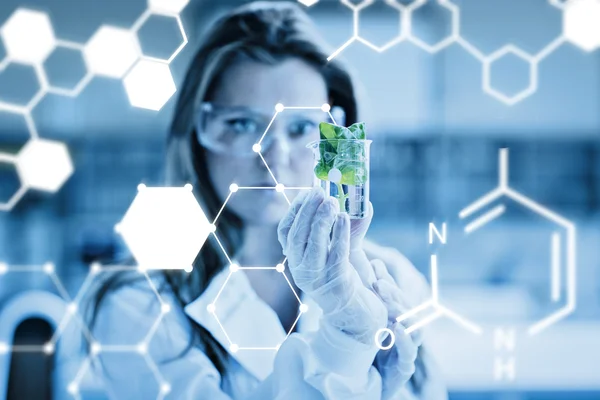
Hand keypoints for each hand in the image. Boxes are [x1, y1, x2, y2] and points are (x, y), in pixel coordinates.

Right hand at [278, 187, 386, 343]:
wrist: (356, 315)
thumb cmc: (345, 279)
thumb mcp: (336, 251)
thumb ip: (342, 228)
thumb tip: (356, 201)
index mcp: (296, 260)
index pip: (285, 232)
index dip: (295, 210)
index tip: (307, 192)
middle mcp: (301, 269)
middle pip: (297, 235)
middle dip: (307, 210)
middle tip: (319, 191)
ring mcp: (317, 277)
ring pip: (313, 244)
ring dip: (321, 219)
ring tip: (331, 201)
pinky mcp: (336, 282)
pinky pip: (336, 254)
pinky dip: (339, 234)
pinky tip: (344, 217)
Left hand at [371, 259, 422, 395]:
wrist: (364, 382)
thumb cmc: (369, 347)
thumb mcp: (370, 318)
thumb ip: (375, 293)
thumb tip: (374, 262)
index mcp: (398, 318)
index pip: (398, 297)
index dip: (390, 284)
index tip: (376, 271)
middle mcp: (406, 332)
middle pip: (408, 310)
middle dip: (395, 296)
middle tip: (380, 284)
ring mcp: (407, 349)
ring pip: (414, 329)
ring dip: (403, 315)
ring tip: (390, 304)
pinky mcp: (404, 368)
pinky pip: (409, 353)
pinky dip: (405, 340)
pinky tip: (397, 328)